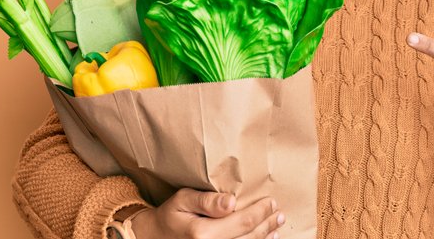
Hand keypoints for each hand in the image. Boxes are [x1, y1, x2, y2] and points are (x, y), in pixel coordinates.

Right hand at [132, 187, 285, 238]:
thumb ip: (208, 201)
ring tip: (276, 227)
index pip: (243, 221)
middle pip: (250, 237)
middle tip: (279, 214)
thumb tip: (232, 201)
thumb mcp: (183, 199)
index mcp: (203, 233)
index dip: (261, 212)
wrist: (154, 238)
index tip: (272, 201)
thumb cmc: (171, 215)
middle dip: (267, 224)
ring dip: (265, 237)